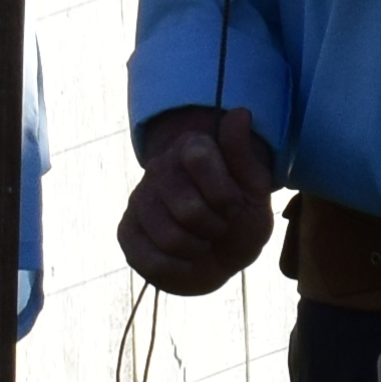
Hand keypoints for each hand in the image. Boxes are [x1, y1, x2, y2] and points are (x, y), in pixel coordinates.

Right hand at [119, 110, 280, 294]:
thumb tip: (239, 113)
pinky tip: (183, 259)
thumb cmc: (240, 221)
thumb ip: (243, 157)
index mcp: (191, 147)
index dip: (224, 193)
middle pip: (189, 209)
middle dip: (214, 227)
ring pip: (171, 237)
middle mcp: (159, 168)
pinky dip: (178, 268)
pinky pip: (152, 260)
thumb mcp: (254, 191)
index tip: (233, 203)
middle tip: (218, 224)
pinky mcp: (126, 232)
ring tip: (201, 240)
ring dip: (197, 249)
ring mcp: (139, 200)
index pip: (199, 157)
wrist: (220, 259)